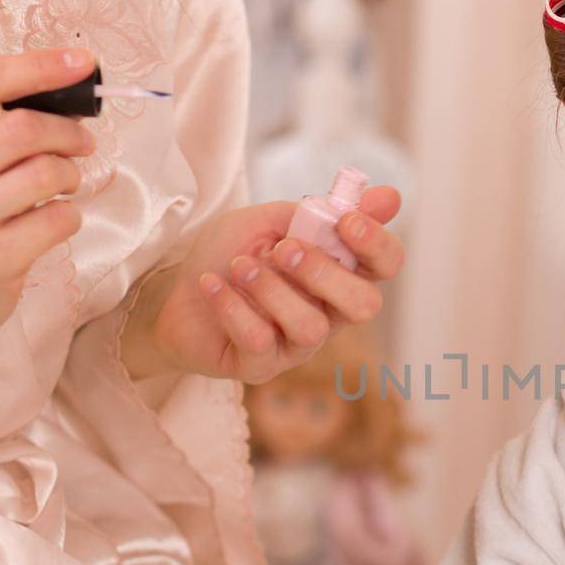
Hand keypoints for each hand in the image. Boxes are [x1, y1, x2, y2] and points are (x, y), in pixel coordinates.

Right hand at [0, 48, 98, 346]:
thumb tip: (66, 90)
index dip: (40, 66)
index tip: (84, 63)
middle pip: (24, 128)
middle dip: (68, 132)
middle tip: (83, 143)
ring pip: (45, 174)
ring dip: (71, 175)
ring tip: (65, 183)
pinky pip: (57, 220)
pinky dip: (70, 215)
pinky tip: (53, 220)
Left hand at [136, 189, 402, 382]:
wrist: (173, 292)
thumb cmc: (229, 255)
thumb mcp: (271, 221)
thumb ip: (321, 212)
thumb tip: (391, 197)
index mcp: (340, 273)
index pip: (385, 264)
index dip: (377, 244)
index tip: (345, 221)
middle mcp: (329, 313)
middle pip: (365, 305)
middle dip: (325, 272)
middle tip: (283, 249)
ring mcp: (297, 345)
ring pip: (311, 327)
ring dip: (272, 290)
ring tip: (238, 266)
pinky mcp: (261, 367)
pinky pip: (260, 341)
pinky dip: (232, 306)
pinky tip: (212, 285)